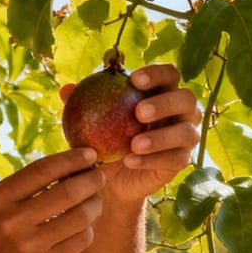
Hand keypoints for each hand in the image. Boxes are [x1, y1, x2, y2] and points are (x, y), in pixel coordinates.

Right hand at [0, 148, 106, 252]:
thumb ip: (22, 189)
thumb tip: (68, 166)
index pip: (43, 169)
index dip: (72, 158)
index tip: (90, 154)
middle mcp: (11, 221)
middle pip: (68, 191)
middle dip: (91, 180)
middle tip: (99, 177)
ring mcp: (29, 246)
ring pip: (80, 216)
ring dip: (95, 205)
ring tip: (95, 202)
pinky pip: (80, 241)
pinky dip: (87, 230)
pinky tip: (83, 227)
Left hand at [59, 63, 201, 202]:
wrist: (109, 178)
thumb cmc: (102, 141)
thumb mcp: (90, 123)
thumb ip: (82, 105)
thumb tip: (66, 90)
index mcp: (162, 93)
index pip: (169, 75)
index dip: (156, 74)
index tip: (133, 79)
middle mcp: (180, 112)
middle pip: (186, 99)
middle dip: (164, 103)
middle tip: (139, 112)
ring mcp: (184, 137)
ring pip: (186, 133)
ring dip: (161, 136)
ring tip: (134, 143)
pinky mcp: (180, 161)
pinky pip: (173, 159)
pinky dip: (151, 160)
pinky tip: (130, 161)